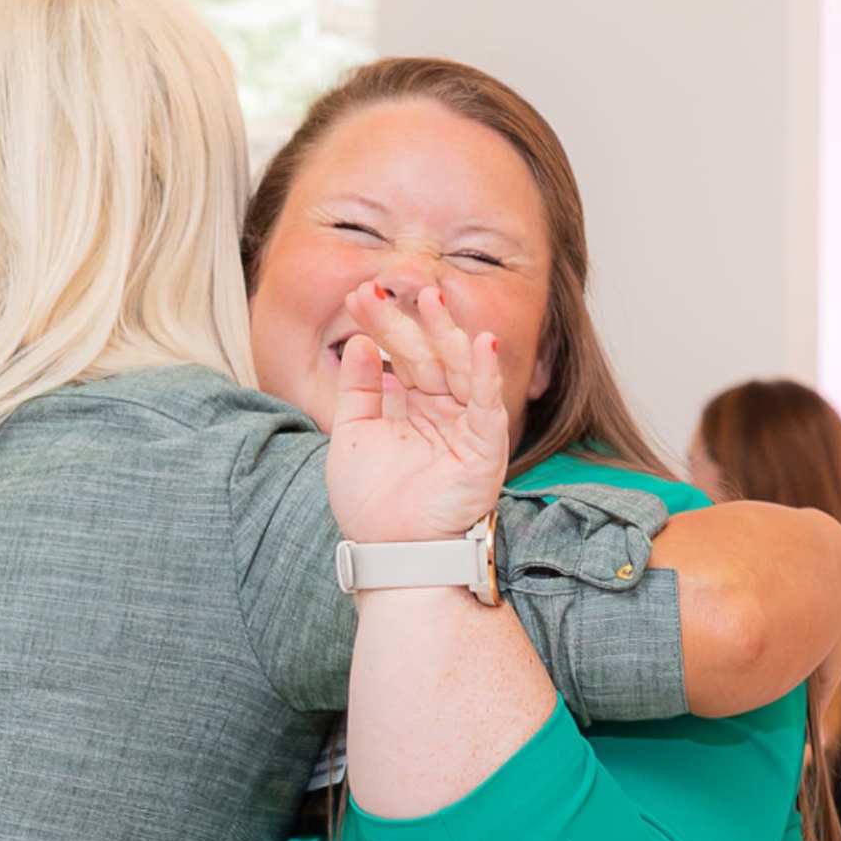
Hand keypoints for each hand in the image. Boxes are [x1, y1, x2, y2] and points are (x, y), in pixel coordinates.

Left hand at [323, 278, 512, 548]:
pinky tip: (481, 342)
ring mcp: (466, 427)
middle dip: (406, 321)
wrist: (390, 554)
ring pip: (458, 370)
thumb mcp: (352, 435)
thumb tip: (357, 341)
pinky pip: (489, 404)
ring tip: (430, 298)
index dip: (381, 325)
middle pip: (426, 355)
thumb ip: (357, 389)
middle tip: (387, 286)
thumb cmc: (371, 505)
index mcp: (413, 407)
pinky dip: (486, 373)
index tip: (357, 295)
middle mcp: (443, 411)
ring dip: (447, 333)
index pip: (399, 355)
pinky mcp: (486, 447)